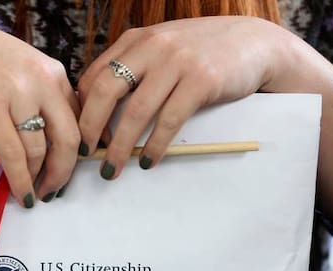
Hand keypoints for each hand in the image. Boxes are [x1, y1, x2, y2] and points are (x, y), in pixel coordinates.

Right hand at [0, 15, 80, 205]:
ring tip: (33, 194)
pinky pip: (14, 155)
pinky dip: (20, 180)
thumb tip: (52, 135)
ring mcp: (17, 94)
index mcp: (52, 71)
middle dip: (64, 172)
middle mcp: (42, 81)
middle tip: (54, 190)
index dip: (76, 151)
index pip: (78, 119)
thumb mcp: (20, 68)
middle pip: (68, 139)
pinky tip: (21, 195)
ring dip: (39, 180)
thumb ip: (40, 93)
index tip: (67, 169)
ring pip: (41, 151)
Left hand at [77, 16, 286, 178]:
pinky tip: (148, 161)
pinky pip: (169, 120)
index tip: (79, 137)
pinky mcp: (201, 80)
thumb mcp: (161, 48)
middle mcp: (152, 46)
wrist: (253, 42)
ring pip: (135, 111)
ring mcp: (177, 61)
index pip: (93, 77)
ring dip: (119, 146)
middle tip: (83, 156)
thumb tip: (98, 111)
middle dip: (90, 129)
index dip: (82, 111)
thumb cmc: (202, 52)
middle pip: (106, 92)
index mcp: (135, 40)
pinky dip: (154, 145)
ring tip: (111, 169)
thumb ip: (133, 68)